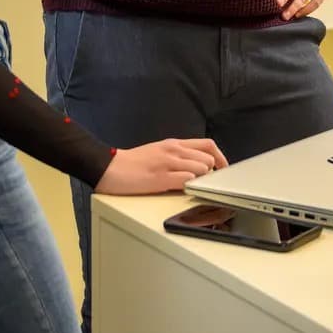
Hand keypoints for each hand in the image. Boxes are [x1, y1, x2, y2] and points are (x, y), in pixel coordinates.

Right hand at [93, 137, 227, 195]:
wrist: (108, 167)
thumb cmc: (133, 163)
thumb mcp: (159, 152)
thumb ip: (177, 156)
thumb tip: (198, 166)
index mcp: (174, 144)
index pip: (208, 145)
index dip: (220, 158)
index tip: (223, 170)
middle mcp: (173, 151)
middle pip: (208, 158)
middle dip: (212, 172)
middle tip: (207, 182)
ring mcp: (167, 164)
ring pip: (201, 168)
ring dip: (201, 179)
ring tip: (193, 186)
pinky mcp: (159, 178)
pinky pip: (185, 180)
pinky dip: (190, 185)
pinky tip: (184, 189)